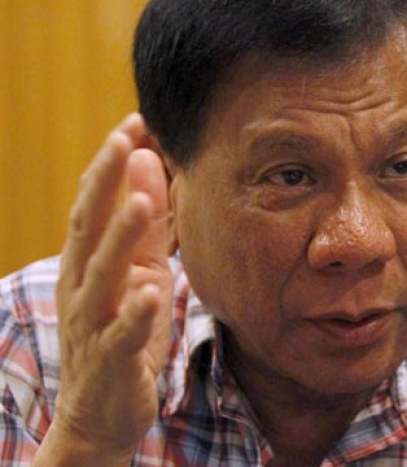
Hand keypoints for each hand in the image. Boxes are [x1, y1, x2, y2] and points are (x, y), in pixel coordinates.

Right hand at [48, 114, 171, 459]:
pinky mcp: (112, 359)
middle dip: (106, 182)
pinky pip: (122, 334)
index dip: (112, 164)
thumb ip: (146, 227)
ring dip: (121, 236)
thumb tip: (148, 167)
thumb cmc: (124, 331)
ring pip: (103, 275)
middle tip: (125, 138)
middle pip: (90, 226)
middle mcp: (84, 285)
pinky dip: (135, 312)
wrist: (100, 410)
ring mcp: (94, 323)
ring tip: (140, 200)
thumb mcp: (140, 272)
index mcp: (90, 261)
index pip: (96, 203)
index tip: (135, 123)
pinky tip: (151, 291)